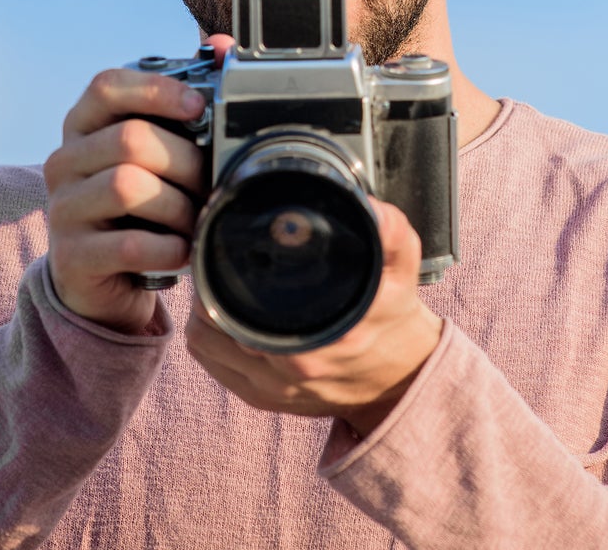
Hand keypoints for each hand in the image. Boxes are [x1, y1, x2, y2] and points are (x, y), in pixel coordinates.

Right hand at [41, 59, 211, 333]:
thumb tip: (223, 47)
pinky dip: (168, 248)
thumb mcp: (159, 151)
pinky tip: (180, 250)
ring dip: (178, 206)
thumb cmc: (139, 204)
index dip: (157, 90)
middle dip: (185, 161)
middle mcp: (64, 160)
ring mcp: (63, 209)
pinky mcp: (72, 257)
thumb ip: (188, 100)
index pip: (107, 86)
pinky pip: (130, 244)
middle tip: (209, 182)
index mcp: (84, 125)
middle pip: (129, 139)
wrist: (103, 277)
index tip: (199, 107)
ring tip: (194, 220)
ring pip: (128, 187)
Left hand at [185, 197, 443, 435]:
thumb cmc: (394, 318)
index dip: (218, 269)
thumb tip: (371, 207)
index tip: (219, 243)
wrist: (401, 379)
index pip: (238, 301)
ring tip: (217, 285)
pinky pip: (213, 365)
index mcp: (326, 336)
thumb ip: (391, 234)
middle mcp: (295, 365)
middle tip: (217, 257)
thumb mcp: (403, 270)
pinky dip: (209, 339)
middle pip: (214, 318)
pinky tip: (222, 317)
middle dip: (210, 284)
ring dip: (204, 312)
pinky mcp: (263, 399)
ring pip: (205, 342)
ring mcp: (275, 387)